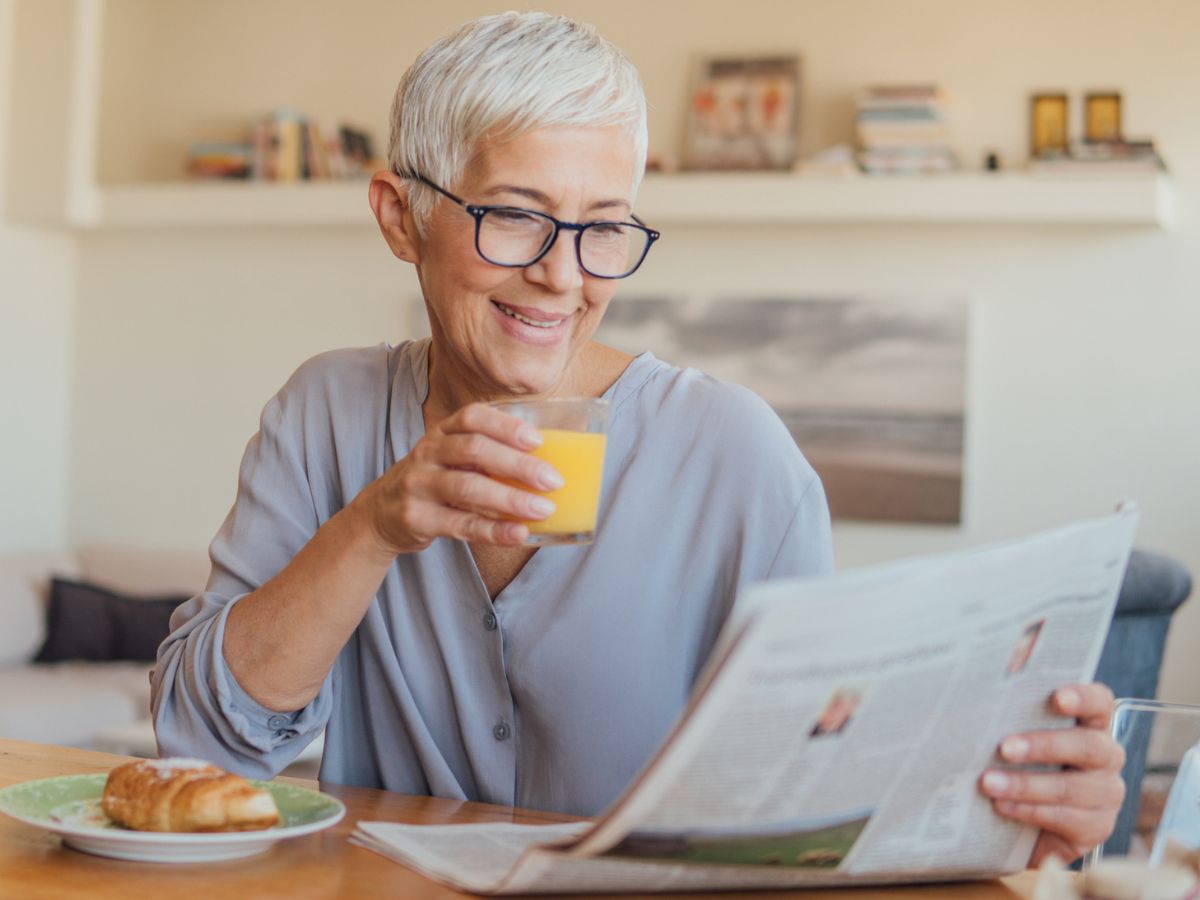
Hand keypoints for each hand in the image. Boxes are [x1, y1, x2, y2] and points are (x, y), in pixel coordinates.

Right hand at [351, 402, 563, 553]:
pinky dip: (493, 530)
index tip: (537, 440)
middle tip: (553, 480)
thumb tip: (547, 464)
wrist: (380, 514)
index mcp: (442, 433)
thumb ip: (487, 455)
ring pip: (468, 488)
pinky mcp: (417, 518)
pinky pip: (460, 524)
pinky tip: (518, 533)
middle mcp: (428, 453)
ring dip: (510, 499)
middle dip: (518, 465)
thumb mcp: (451, 458)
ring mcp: (419, 485)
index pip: (472, 418)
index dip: (506, 426)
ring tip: (543, 509)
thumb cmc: (433, 482)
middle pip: (475, 450)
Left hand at [979, 683, 1124, 865]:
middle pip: (1087, 746)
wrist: (1017, 824)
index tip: (1058, 698)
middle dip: (1043, 746)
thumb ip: (1011, 705)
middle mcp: (1105, 756)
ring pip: (1071, 787)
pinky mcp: (1096, 827)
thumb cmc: (1014, 760)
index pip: (1099, 702)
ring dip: (1025, 785)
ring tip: (989, 783)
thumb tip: (1001, 676)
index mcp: (1090, 723)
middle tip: (1004, 748)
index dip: (1083, 698)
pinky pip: (1065, 817)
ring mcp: (1105, 793)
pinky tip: (1002, 805)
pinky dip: (1029, 810)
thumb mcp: (1013, 731)